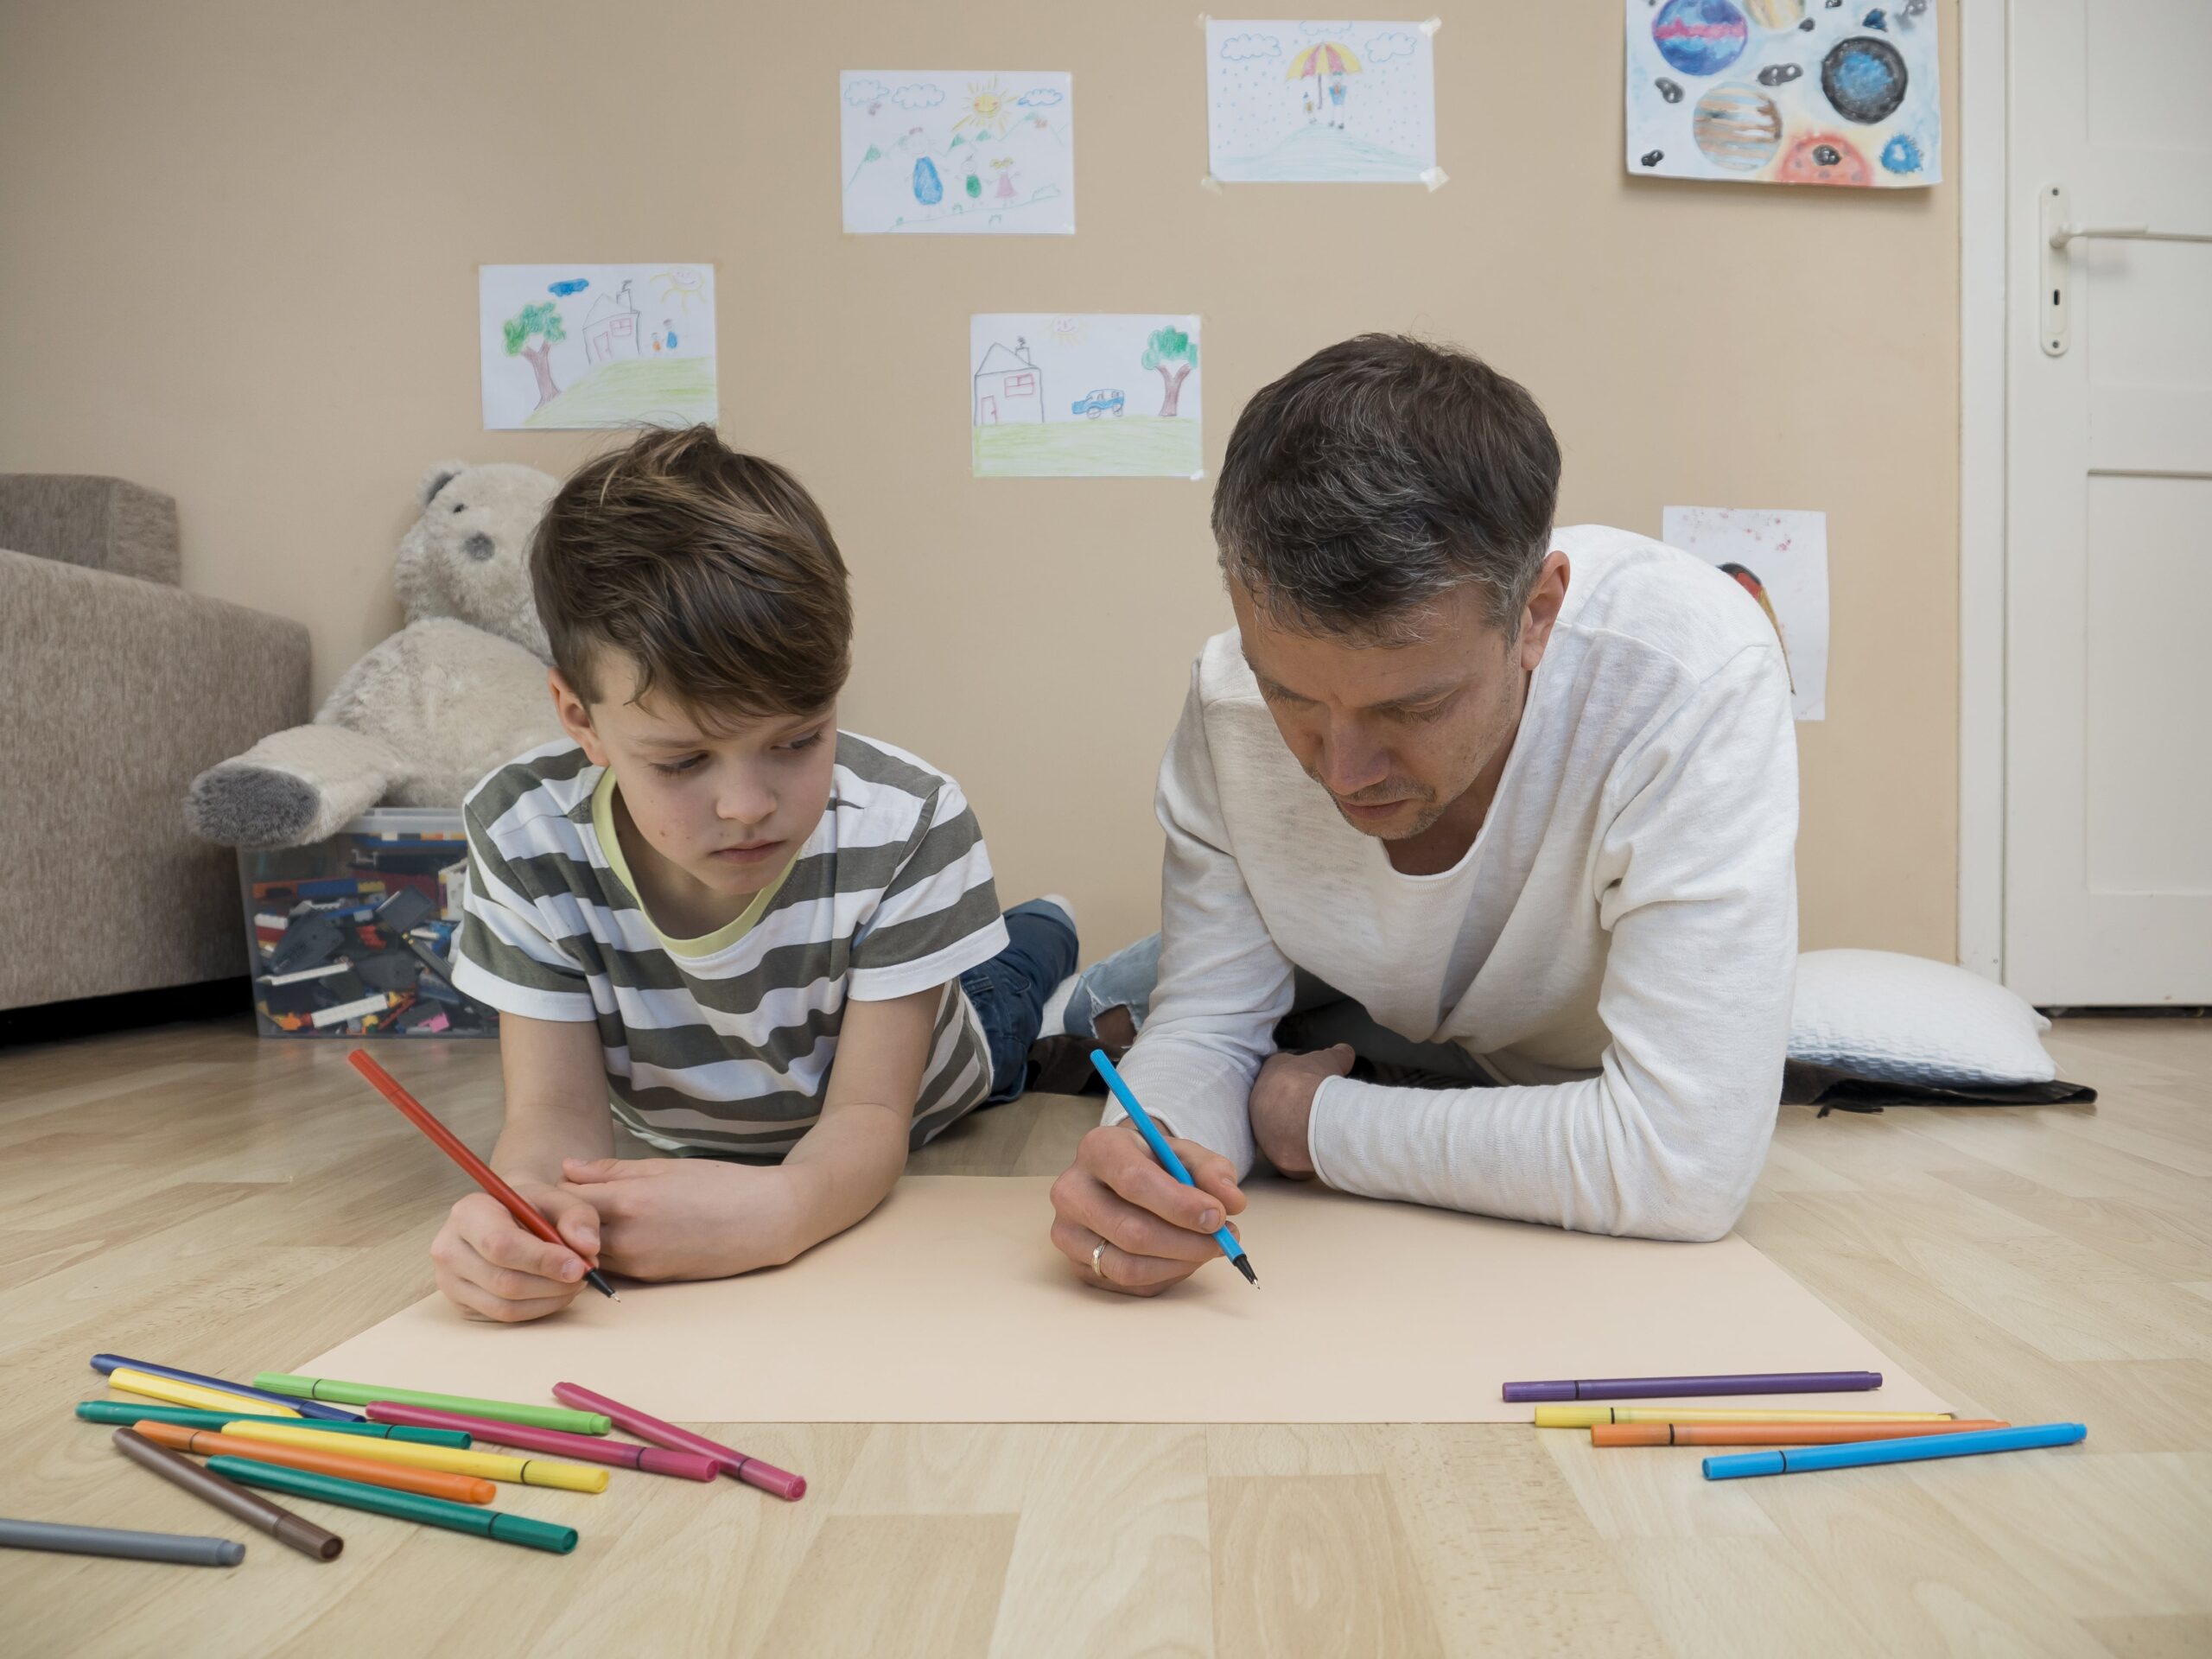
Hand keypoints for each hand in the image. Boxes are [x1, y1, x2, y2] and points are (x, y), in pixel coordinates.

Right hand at [430, 1182, 602, 1323]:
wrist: (506, 1218)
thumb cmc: (531, 1207)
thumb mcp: (557, 1198)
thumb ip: (578, 1216)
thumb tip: (588, 1247)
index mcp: (467, 1213)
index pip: (501, 1245)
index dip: (543, 1260)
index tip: (579, 1266)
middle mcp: (448, 1248)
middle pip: (503, 1281)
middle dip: (552, 1283)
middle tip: (585, 1275)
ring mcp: (450, 1281)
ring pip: (505, 1305)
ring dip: (549, 1299)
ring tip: (574, 1282)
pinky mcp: (462, 1304)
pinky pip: (503, 1317)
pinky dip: (537, 1308)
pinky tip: (555, 1292)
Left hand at [561, 1157, 803, 1281]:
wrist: (765, 1220)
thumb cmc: (720, 1185)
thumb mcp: (664, 1167)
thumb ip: (611, 1171)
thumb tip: (567, 1168)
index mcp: (628, 1201)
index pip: (563, 1200)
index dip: (556, 1191)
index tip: (562, 1183)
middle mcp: (627, 1237)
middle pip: (566, 1234)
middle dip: (563, 1220)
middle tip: (573, 1203)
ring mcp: (638, 1263)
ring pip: (586, 1255)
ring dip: (582, 1241)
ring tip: (597, 1219)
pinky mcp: (652, 1279)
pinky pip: (613, 1267)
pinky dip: (607, 1253)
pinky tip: (625, 1235)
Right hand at [1049, 1123, 1244, 1296]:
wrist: (1122, 1177)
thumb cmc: (1155, 1164)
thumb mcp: (1186, 1154)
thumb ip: (1213, 1171)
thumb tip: (1231, 1201)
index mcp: (1098, 1149)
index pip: (1134, 1181)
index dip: (1180, 1205)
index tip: (1217, 1216)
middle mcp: (1072, 1190)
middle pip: (1131, 1231)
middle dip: (1187, 1242)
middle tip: (1223, 1240)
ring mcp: (1068, 1232)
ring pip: (1128, 1266)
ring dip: (1179, 1264)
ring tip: (1208, 1250)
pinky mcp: (1076, 1265)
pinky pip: (1128, 1284)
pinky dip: (1166, 1276)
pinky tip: (1183, 1258)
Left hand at [1248, 1045, 1353, 1178]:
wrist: (1306, 1117)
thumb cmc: (1313, 1081)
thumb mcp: (1329, 1060)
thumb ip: (1337, 1054)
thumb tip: (1346, 1051)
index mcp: (1268, 1073)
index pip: (1278, 1070)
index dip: (1297, 1076)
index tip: (1312, 1082)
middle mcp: (1259, 1102)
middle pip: (1277, 1103)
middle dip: (1295, 1105)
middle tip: (1317, 1108)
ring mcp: (1265, 1132)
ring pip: (1281, 1132)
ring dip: (1298, 1131)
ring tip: (1321, 1130)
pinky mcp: (1277, 1157)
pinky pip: (1293, 1156)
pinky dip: (1305, 1156)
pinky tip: (1320, 1152)